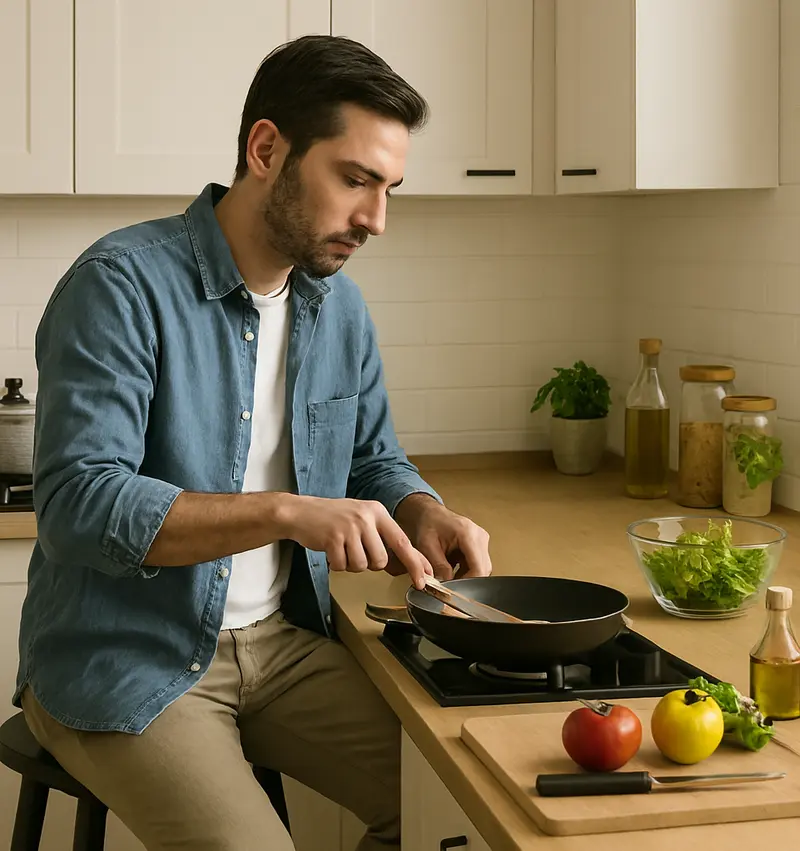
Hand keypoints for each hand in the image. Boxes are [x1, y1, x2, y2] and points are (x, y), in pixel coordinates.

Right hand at [278, 495, 433, 589]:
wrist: (301, 511)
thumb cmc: (334, 519)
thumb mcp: (363, 520)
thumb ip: (383, 537)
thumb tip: (410, 562)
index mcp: (378, 512)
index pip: (403, 542)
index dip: (415, 563)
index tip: (424, 580)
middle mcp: (366, 517)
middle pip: (380, 561)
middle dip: (368, 563)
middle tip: (353, 550)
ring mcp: (350, 527)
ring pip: (361, 566)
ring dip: (350, 564)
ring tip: (340, 548)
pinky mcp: (333, 538)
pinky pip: (342, 566)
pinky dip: (336, 564)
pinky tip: (330, 549)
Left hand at [391, 494, 491, 580]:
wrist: (431, 514)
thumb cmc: (429, 525)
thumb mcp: (428, 547)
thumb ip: (438, 566)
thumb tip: (447, 584)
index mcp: (467, 534)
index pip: (478, 567)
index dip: (469, 582)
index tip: (457, 589)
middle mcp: (479, 536)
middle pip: (483, 569)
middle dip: (468, 580)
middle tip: (451, 585)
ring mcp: (482, 540)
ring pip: (483, 568)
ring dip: (468, 575)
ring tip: (450, 575)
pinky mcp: (480, 544)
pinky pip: (479, 563)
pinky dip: (468, 570)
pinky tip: (455, 569)